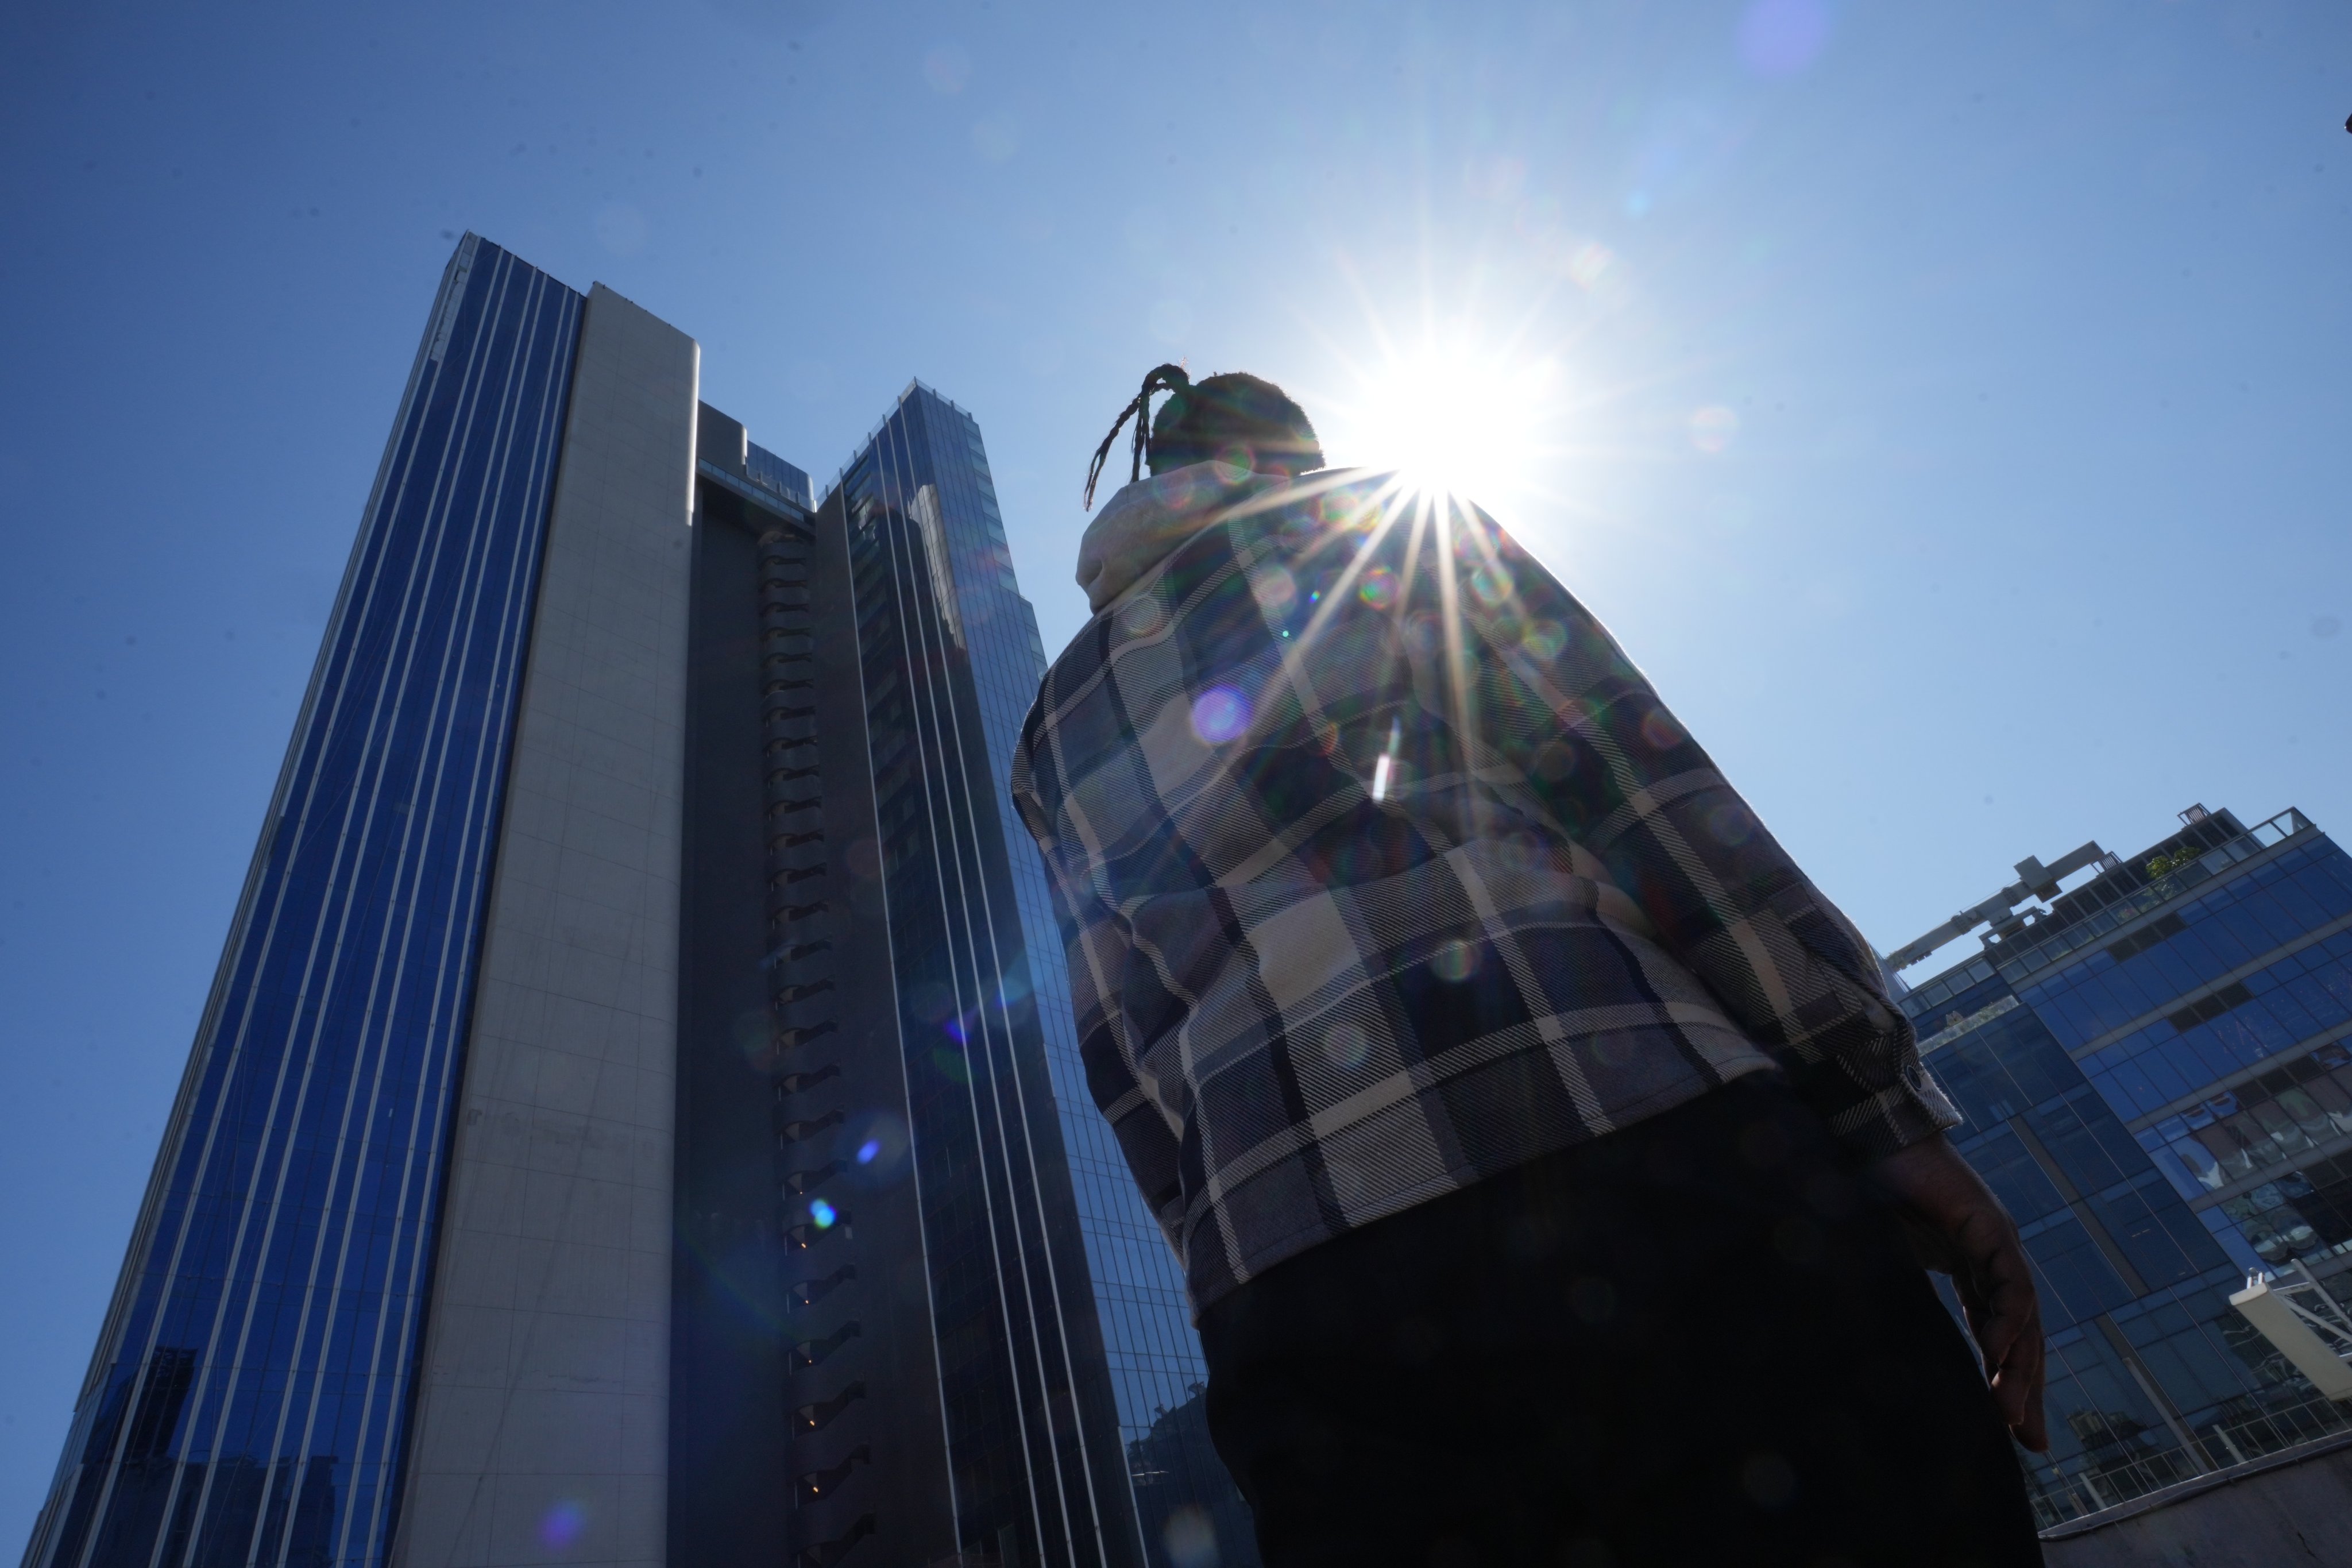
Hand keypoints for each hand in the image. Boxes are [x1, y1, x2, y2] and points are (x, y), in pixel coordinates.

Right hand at [1868, 1134, 2048, 1450]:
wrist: (1872, 1134)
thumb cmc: (1870, 1188)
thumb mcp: (1887, 1258)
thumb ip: (1895, 1294)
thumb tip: (1862, 1346)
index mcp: (1970, 1268)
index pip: (2000, 1335)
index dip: (2008, 1381)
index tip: (2012, 1432)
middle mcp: (1994, 1260)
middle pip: (2023, 1336)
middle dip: (2026, 1390)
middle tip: (2029, 1441)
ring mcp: (1998, 1243)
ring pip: (2024, 1318)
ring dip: (2020, 1368)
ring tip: (2010, 1413)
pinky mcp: (1991, 1227)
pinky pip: (2009, 1285)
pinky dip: (2007, 1321)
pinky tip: (1999, 1355)